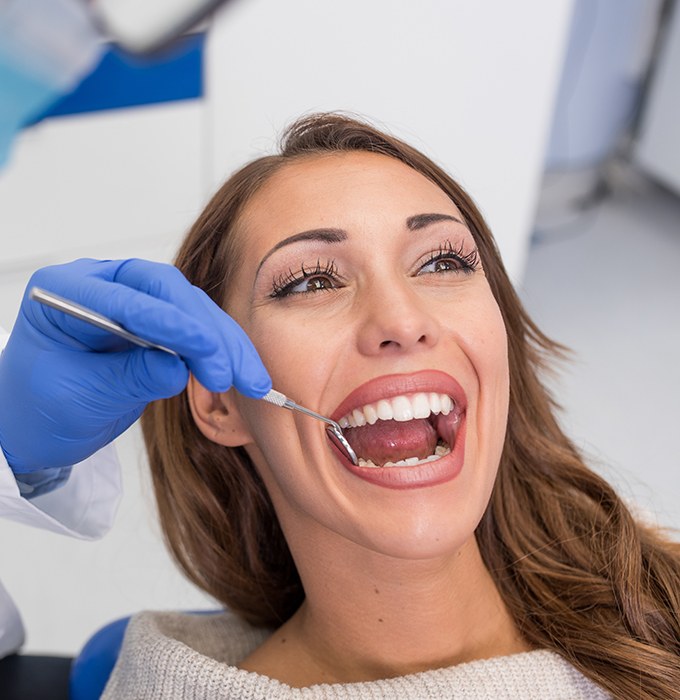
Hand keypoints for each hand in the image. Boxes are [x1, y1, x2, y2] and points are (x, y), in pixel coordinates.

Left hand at [0, 258, 270, 471]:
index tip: (204, 348)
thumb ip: (128, 379)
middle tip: (227, 372)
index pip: (126, 299)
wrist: (37, 427)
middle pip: (168, 292)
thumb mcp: (78, 398)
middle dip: (206, 332)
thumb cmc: (38, 409)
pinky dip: (221, 352)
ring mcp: (133, 301)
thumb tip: (177, 369)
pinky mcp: (156, 324)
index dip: (170, 323)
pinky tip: (241, 372)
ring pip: (191, 309)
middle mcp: (103, 286)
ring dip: (224, 344)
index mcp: (65, 291)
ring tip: (250, 380)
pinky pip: (197, 330)